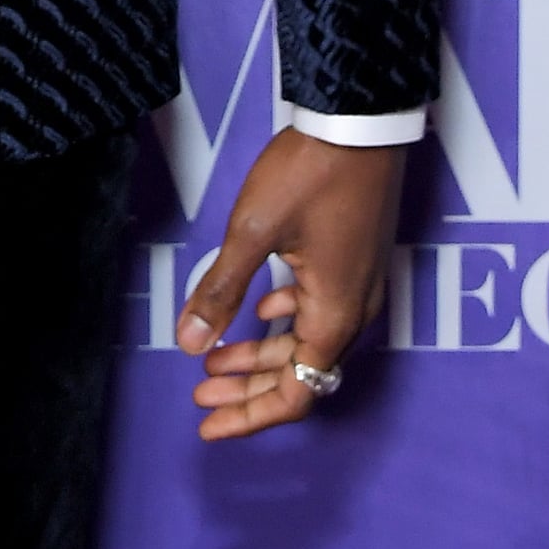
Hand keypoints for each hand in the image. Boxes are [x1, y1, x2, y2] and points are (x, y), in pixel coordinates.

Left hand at [171, 124, 403, 439]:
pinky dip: (284, 323)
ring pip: (308, 343)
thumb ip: (221, 290)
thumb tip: (188, 343)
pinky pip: (320, 312)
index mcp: (335, 317)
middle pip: (300, 375)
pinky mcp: (356, 261)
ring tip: (215, 360)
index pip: (294, 394)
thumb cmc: (309, 173)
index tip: (208, 426)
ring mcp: (361, 286)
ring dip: (262, 355)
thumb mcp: (253, 232)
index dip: (250, 416)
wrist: (361, 121)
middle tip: (200, 396)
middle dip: (248, 389)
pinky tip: (260, 313)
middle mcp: (356, 312)